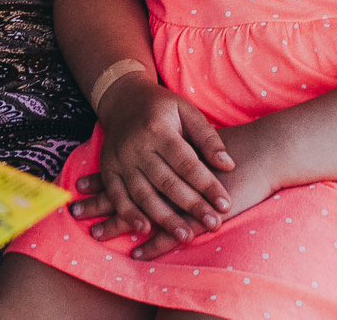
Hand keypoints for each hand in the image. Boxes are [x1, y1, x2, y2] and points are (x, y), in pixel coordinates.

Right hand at [65, 74, 233, 257]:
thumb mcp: (187, 111)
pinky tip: (144, 229)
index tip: (226, 205)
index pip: (187, 163)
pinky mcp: (108, 169)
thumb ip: (208, 138)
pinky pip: (118, 195)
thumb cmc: (162, 107)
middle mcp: (137, 146)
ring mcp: (120, 159)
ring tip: (186, 236)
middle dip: (192, 206)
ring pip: (143, 193)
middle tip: (214, 224)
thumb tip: (228, 164)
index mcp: (159, 129)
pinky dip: (129, 213)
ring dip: (164, 218)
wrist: (122, 98)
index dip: (207, 185)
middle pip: (167, 182)